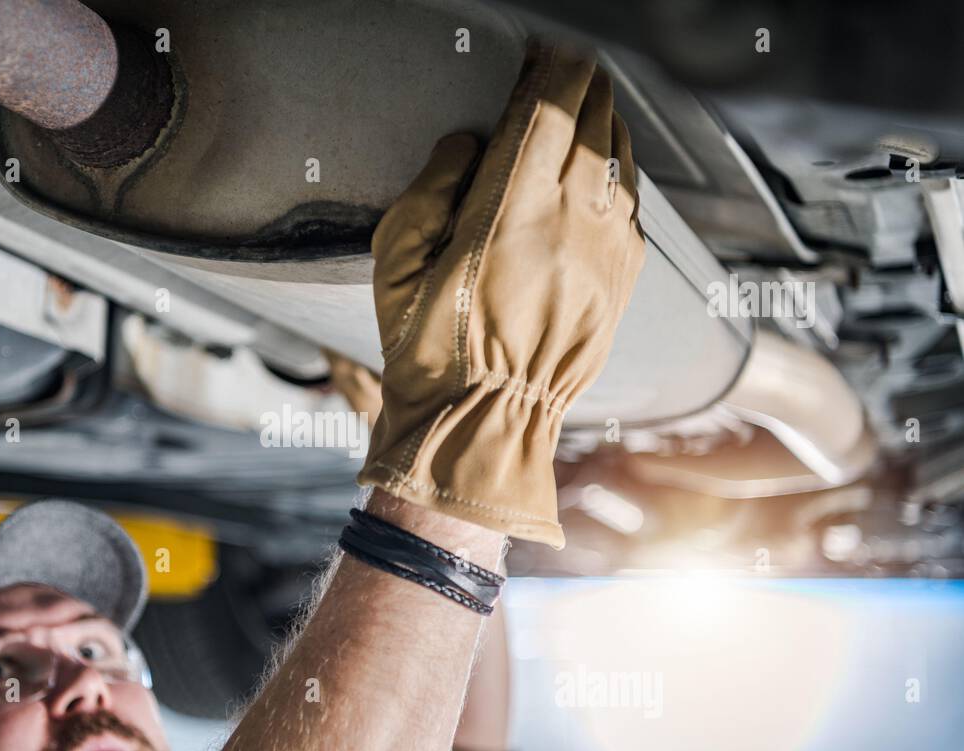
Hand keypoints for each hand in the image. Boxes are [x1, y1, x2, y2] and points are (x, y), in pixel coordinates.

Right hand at [359, 40, 644, 546]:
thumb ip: (430, 190)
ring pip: (622, 156)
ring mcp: (608, 252)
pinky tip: (602, 166)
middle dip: (581, 84)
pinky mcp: (625, 280)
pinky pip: (635, 204)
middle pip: (595, 120)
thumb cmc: (428, 347)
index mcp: (509, 212)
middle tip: (562, 67)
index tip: (540, 51)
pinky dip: (620, 170)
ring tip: (585, 103)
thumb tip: (470, 141)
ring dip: (606, 121)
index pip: (547, 109)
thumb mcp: (394, 266)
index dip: (549, 68)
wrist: (486, 422)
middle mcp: (571, 223)